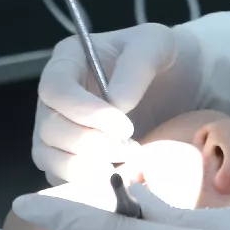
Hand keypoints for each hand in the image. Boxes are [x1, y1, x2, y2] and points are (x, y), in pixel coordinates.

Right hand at [33, 23, 202, 183]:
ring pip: (49, 157)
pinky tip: (117, 179)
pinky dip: (85, 184)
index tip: (124, 126)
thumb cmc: (165, 57)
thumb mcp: (158, 44)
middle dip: (89, 144)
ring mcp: (58, 129)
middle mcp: (55, 96)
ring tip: (127, 164)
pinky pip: (61, 178)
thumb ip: (136, 67)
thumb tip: (115, 104)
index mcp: (69, 60)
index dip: (83, 111)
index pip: (55, 88)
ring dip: (85, 168)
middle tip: (132, 149)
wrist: (181, 83)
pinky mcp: (69, 157)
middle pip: (49, 128)